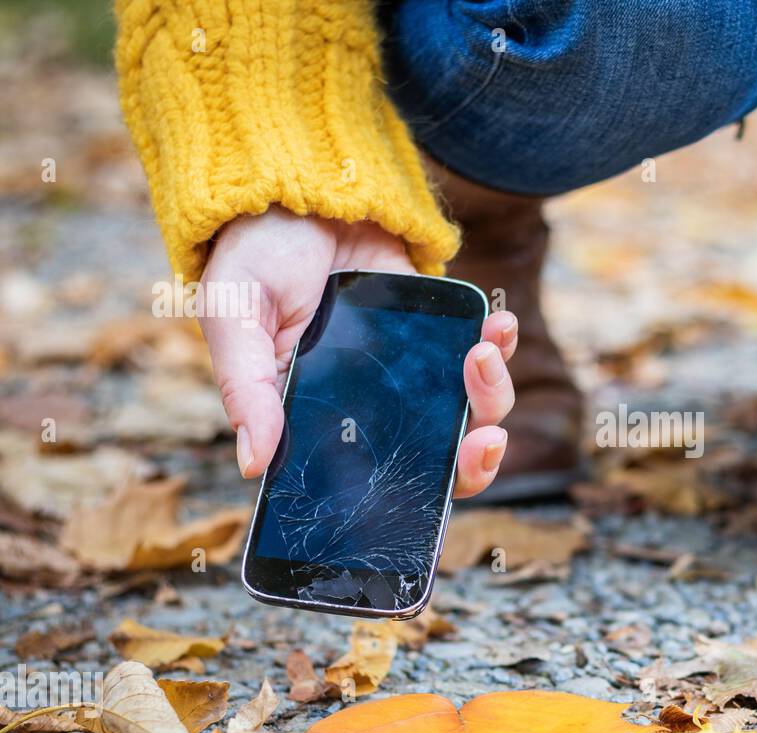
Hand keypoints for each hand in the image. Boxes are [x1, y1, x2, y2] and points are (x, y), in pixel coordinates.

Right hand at [198, 205, 514, 497]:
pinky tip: (498, 324)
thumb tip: (252, 465)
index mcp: (319, 420)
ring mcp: (409, 369)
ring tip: (481, 353)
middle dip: (473, 458)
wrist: (297, 184)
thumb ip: (246, 389)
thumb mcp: (234, 316)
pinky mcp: (437, 328)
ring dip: (492, 393)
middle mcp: (371, 406)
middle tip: (484, 437)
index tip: (441, 487)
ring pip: (468, 408)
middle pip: (437, 457)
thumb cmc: (252, 253)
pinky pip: (481, 352)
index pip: (372, 481)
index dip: (413, 499)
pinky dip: (499, 344)